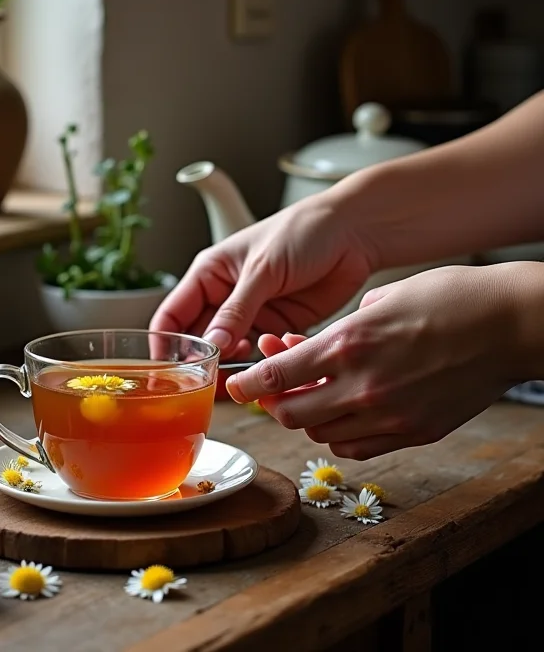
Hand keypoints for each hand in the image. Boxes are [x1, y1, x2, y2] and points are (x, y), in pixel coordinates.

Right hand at [150, 196, 375, 358]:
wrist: (353, 232)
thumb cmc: (301, 232)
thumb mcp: (262, 270)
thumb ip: (236, 311)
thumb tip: (212, 347)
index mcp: (209, 275)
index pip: (172, 317)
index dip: (165, 346)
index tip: (168, 373)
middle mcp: (226, 297)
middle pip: (199, 341)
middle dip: (202, 363)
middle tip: (209, 382)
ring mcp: (252, 314)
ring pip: (230, 353)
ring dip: (234, 365)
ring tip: (244, 369)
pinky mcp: (279, 326)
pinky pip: (262, 354)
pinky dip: (264, 362)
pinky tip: (272, 357)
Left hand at [227, 264, 526, 459]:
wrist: (509, 323)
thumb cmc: (448, 298)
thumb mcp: (379, 299)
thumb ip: (338, 332)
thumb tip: (309, 349)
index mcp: (349, 345)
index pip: (277, 376)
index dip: (249, 384)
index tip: (237, 385)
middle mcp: (364, 387)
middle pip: (292, 415)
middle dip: (275, 402)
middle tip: (276, 386)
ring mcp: (391, 415)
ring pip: (323, 434)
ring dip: (308, 417)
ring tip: (314, 392)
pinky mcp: (416, 432)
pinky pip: (360, 447)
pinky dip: (340, 434)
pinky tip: (344, 412)